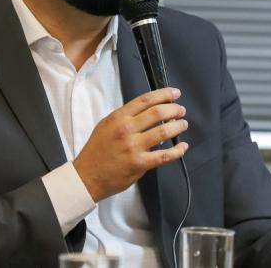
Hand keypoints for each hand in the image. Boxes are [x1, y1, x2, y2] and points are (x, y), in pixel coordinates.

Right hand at [73, 87, 187, 201]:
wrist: (87, 176)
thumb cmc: (97, 151)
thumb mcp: (106, 125)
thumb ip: (125, 117)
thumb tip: (148, 110)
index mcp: (118, 118)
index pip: (145, 100)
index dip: (163, 94)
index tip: (174, 93)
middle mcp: (126, 130)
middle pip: (158, 112)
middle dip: (174, 109)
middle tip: (181, 110)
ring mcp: (134, 147)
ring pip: (164, 131)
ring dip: (178, 126)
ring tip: (183, 124)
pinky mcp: (140, 164)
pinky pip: (165, 156)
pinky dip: (177, 151)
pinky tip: (182, 147)